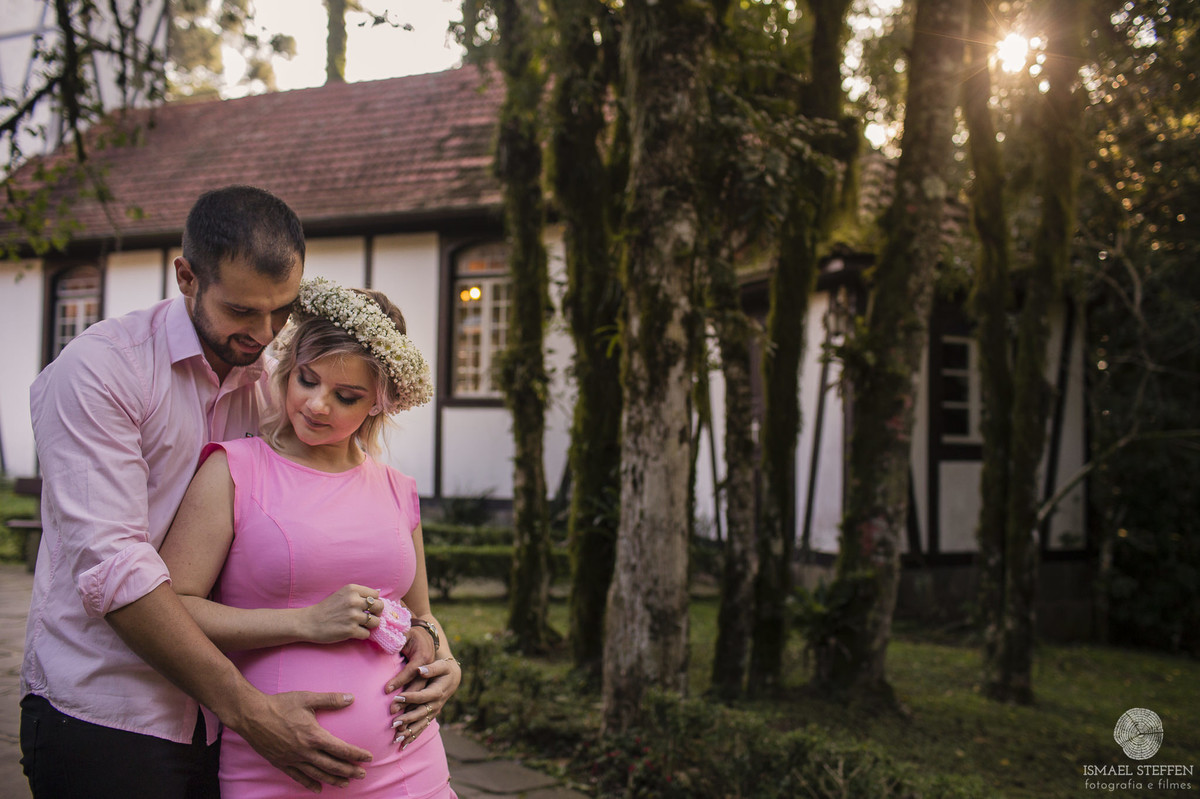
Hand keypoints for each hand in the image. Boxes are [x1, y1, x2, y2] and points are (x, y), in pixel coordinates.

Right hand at [235, 691, 371, 791]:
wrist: (252, 715)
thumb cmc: (280, 705)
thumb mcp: (307, 698)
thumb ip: (331, 699)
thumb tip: (351, 698)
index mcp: (314, 736)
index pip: (341, 749)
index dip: (356, 754)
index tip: (368, 758)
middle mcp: (305, 751)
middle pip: (332, 765)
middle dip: (349, 771)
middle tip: (362, 775)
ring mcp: (292, 759)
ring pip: (317, 774)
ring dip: (333, 779)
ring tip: (345, 783)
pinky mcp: (281, 763)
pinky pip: (298, 777)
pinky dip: (309, 784)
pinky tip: (318, 789)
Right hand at [300, 584, 380, 643]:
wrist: (309, 622)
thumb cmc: (327, 608)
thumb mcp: (342, 594)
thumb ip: (358, 595)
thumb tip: (379, 598)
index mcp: (352, 590)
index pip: (376, 595)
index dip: (373, 602)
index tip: (367, 607)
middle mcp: (354, 601)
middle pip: (379, 607)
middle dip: (376, 613)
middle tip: (368, 617)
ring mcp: (353, 616)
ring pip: (375, 622)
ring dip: (370, 626)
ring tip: (360, 625)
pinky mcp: (350, 630)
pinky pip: (367, 634)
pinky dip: (362, 635)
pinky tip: (353, 632)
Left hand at [388, 656, 461, 748]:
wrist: (452, 678)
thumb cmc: (444, 670)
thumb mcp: (441, 665)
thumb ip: (431, 668)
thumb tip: (420, 670)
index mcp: (438, 692)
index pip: (423, 696)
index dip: (411, 697)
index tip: (397, 698)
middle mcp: (436, 704)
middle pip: (421, 713)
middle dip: (407, 719)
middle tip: (393, 723)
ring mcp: (433, 712)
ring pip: (421, 724)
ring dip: (409, 732)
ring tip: (396, 738)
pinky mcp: (430, 716)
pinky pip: (422, 728)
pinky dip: (413, 737)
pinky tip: (403, 745)